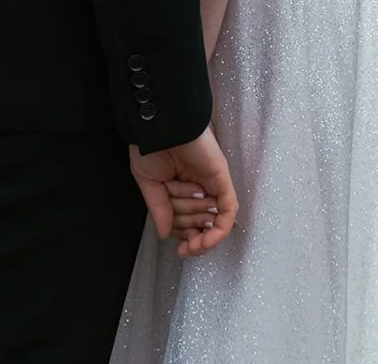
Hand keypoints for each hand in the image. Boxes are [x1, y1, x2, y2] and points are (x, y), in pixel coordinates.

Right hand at [129, 126, 237, 256]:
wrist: (161, 126)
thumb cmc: (151, 146)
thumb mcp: (149, 182)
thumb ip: (159, 210)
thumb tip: (166, 235)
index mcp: (180, 187)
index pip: (188, 224)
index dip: (186, 240)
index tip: (180, 251)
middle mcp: (199, 188)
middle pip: (197, 224)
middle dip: (185, 223)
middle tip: (173, 200)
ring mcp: (212, 184)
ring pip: (210, 220)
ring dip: (193, 218)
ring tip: (183, 192)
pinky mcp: (222, 179)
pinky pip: (229, 212)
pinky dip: (219, 232)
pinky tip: (203, 241)